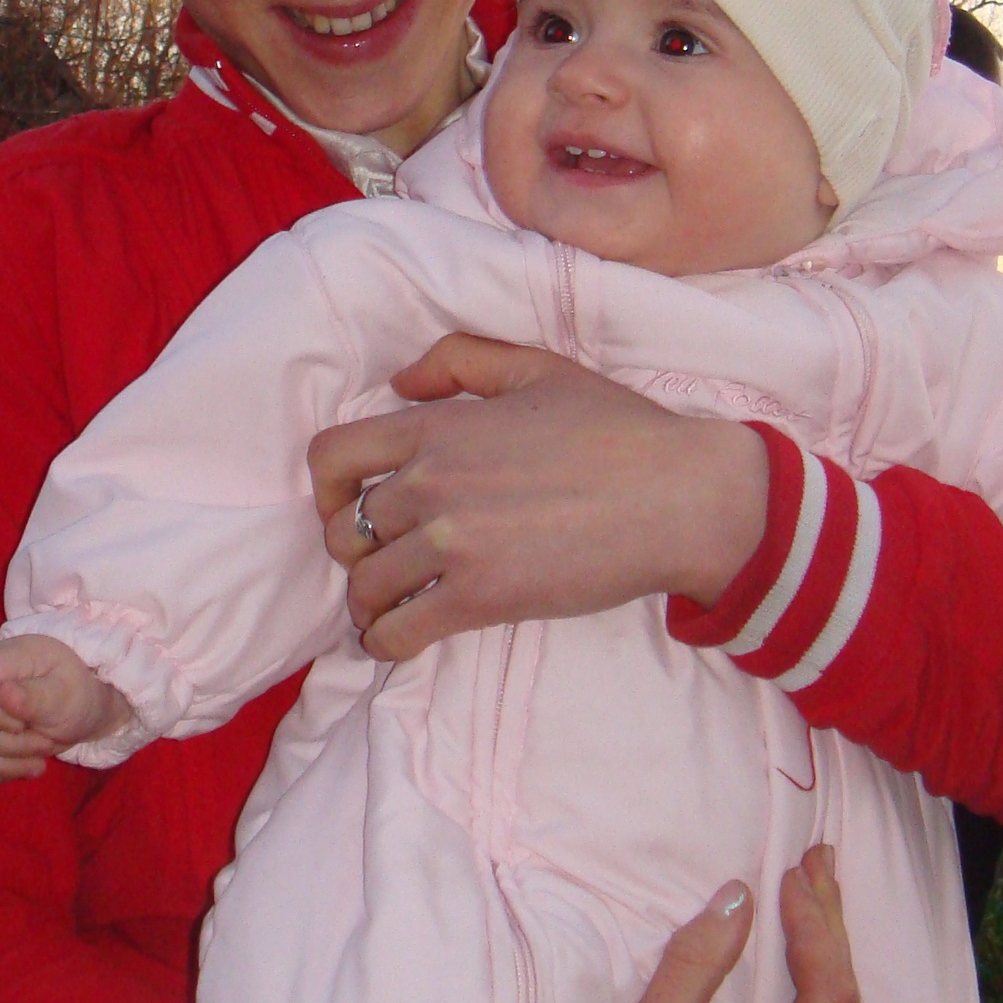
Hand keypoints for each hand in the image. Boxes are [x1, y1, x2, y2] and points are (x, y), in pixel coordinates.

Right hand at [0, 635, 129, 782]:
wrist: (76, 708)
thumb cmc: (75, 693)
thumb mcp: (69, 694)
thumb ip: (38, 696)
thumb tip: (5, 694)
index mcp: (5, 658)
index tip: (26, 725)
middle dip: (11, 748)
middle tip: (46, 745)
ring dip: (3, 766)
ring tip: (38, 763)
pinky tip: (16, 769)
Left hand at [310, 333, 768, 660]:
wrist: (677, 496)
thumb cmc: (618, 430)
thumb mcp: (539, 368)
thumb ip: (460, 361)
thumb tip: (399, 380)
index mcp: (438, 427)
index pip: (330, 457)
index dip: (324, 489)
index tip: (345, 506)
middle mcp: (430, 482)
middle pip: (341, 530)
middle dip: (355, 551)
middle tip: (385, 561)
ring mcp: (452, 543)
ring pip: (365, 586)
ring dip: (371, 600)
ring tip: (394, 604)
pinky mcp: (481, 598)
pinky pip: (398, 631)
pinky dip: (387, 641)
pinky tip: (403, 638)